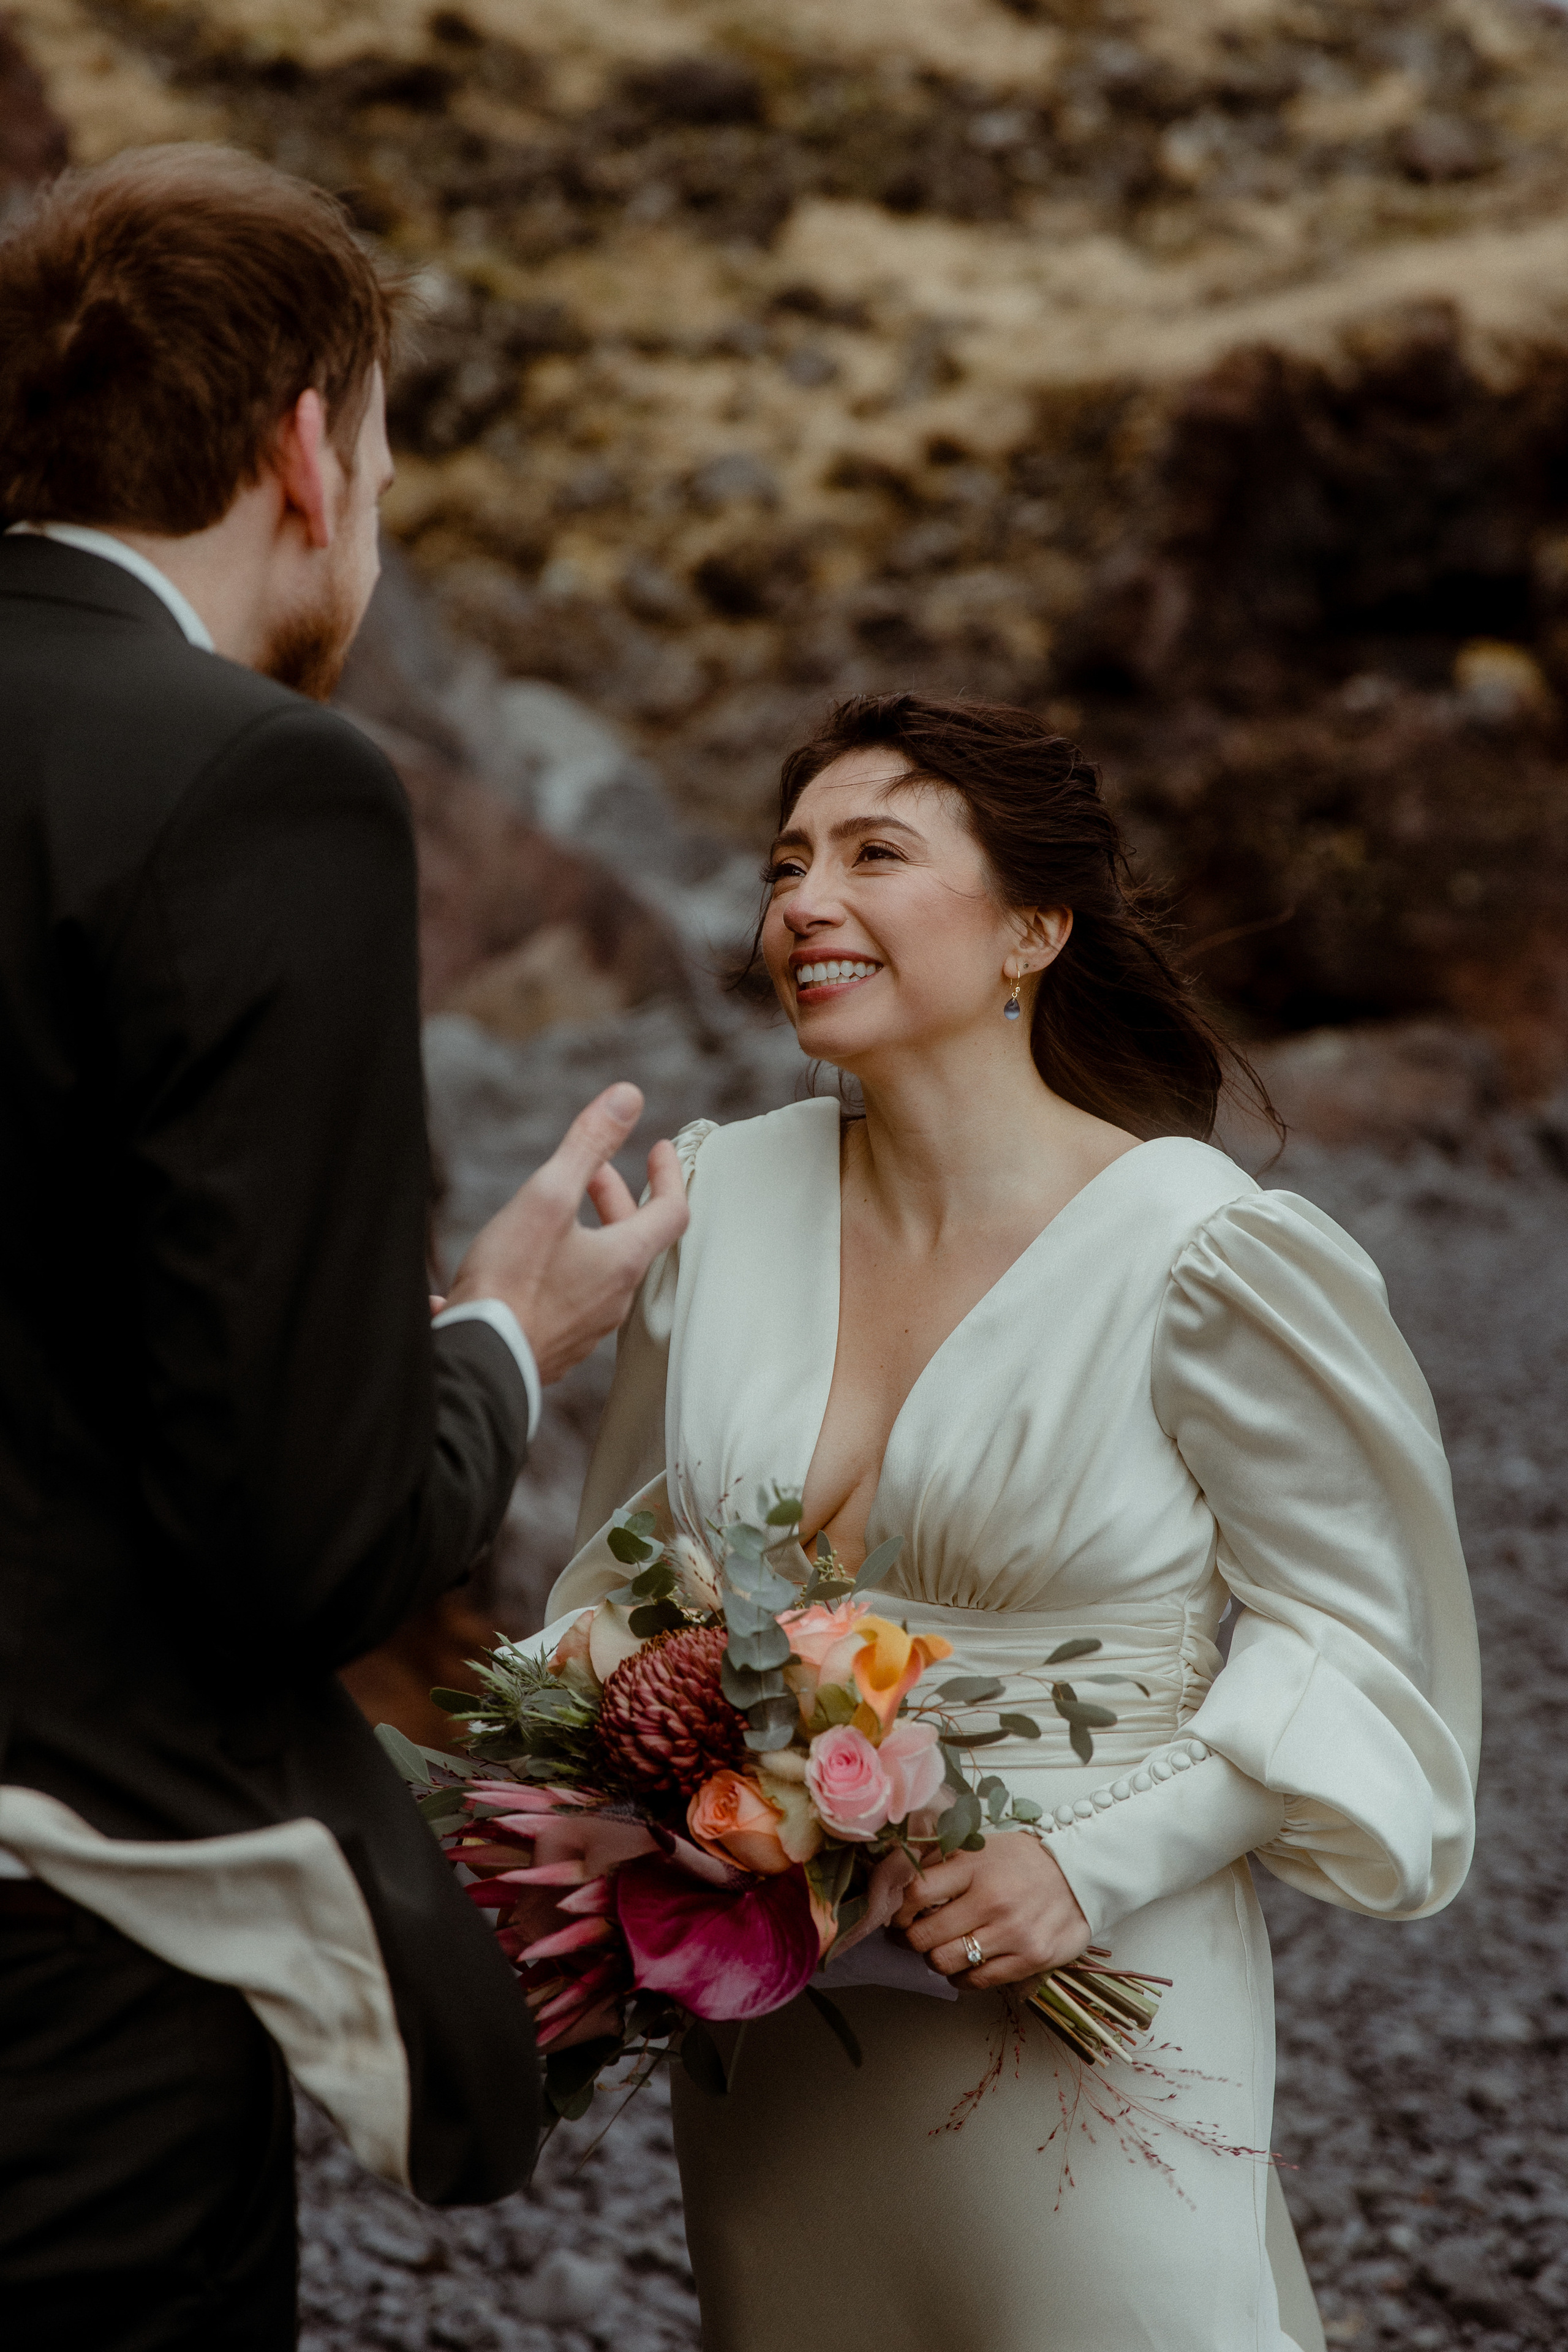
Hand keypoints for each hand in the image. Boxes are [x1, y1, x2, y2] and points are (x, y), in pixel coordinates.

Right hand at [446, 1082, 689, 1384]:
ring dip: (588, 1232)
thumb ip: (588, 1145)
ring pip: (600, 1269)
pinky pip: (568, 1298)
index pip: (672, 1212)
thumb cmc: (511, 1281)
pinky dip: (558, 1267)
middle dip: (616, 1198)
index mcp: (624, 1261)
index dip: (669, 1176)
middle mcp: (615, 1298)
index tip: (658, 1150)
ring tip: (553, 1211)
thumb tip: (628, 1097)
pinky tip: (517, 1262)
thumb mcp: (549, 1196)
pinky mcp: (557, 1345)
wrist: (479, 1362)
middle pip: (633, 1239)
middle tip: (595, 1171)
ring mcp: (587, 1327)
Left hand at [891, 1831, 1091, 1992]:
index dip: (898, 1910)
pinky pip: (977, 1982)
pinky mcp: (1030, 1959)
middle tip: (912, 1936)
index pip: (915, 1892)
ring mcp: (1012, 1932)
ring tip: (940, 1949)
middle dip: (910, 1939)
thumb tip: (897, 1880)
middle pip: (924, 1936)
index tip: (897, 1914)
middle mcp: (992, 1899)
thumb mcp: (983, 1847)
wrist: (1082, 1875)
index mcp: (975, 1865)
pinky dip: (962, 1977)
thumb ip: (944, 1863)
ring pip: (945, 1963)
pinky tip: (965, 1964)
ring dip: (935, 1960)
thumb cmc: (1024, 1861)